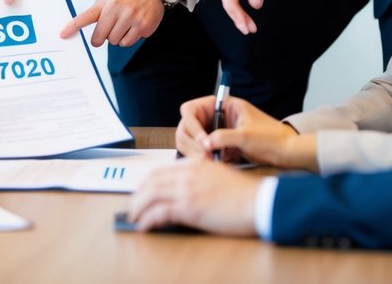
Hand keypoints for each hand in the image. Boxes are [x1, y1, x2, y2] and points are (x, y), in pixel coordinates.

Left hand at [60, 0, 163, 47]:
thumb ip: (97, 11)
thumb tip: (80, 26)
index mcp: (106, 1)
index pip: (86, 16)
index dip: (73, 26)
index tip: (63, 34)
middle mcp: (118, 9)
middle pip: (100, 36)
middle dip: (100, 38)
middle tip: (105, 33)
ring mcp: (131, 18)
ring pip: (114, 41)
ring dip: (116, 38)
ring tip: (123, 25)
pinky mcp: (142, 26)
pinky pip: (127, 43)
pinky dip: (127, 39)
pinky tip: (132, 28)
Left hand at [128, 159, 261, 236]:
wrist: (257, 201)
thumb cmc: (243, 193)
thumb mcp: (217, 176)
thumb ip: (199, 178)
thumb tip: (184, 190)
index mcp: (194, 164)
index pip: (161, 170)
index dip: (147, 182)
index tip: (142, 192)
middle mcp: (187, 174)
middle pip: (151, 181)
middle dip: (137, 195)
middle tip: (133, 206)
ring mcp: (187, 190)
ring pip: (150, 195)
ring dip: (138, 207)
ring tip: (134, 218)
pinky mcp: (189, 208)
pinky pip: (159, 213)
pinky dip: (147, 220)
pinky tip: (144, 226)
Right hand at [175, 95, 313, 169]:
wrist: (288, 153)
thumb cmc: (272, 139)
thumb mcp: (245, 137)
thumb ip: (222, 137)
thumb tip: (203, 144)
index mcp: (223, 106)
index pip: (191, 109)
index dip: (192, 125)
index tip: (201, 140)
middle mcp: (218, 117)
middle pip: (188, 126)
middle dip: (192, 141)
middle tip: (203, 156)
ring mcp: (218, 132)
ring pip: (193, 140)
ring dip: (196, 151)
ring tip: (207, 162)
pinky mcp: (222, 146)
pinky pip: (204, 151)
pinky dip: (203, 158)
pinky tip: (210, 165)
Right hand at [213, 0, 280, 34]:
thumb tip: (255, 6)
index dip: (238, 16)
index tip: (248, 27)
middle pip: (227, 3)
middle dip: (238, 18)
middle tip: (250, 30)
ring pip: (227, 1)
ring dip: (237, 15)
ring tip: (249, 26)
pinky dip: (236, 8)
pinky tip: (243, 17)